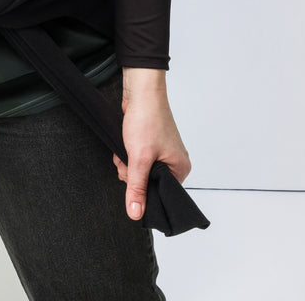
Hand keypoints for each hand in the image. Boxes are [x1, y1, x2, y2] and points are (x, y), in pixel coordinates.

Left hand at [113, 67, 190, 220]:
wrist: (140, 90)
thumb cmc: (147, 118)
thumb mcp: (139, 158)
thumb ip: (137, 187)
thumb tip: (136, 214)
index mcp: (181, 168)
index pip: (162, 195)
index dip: (144, 191)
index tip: (134, 180)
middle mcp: (174, 162)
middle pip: (149, 183)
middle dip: (132, 175)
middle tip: (128, 161)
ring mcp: (162, 152)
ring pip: (140, 171)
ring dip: (127, 164)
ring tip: (125, 150)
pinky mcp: (150, 144)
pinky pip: (137, 159)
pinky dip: (127, 155)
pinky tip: (123, 146)